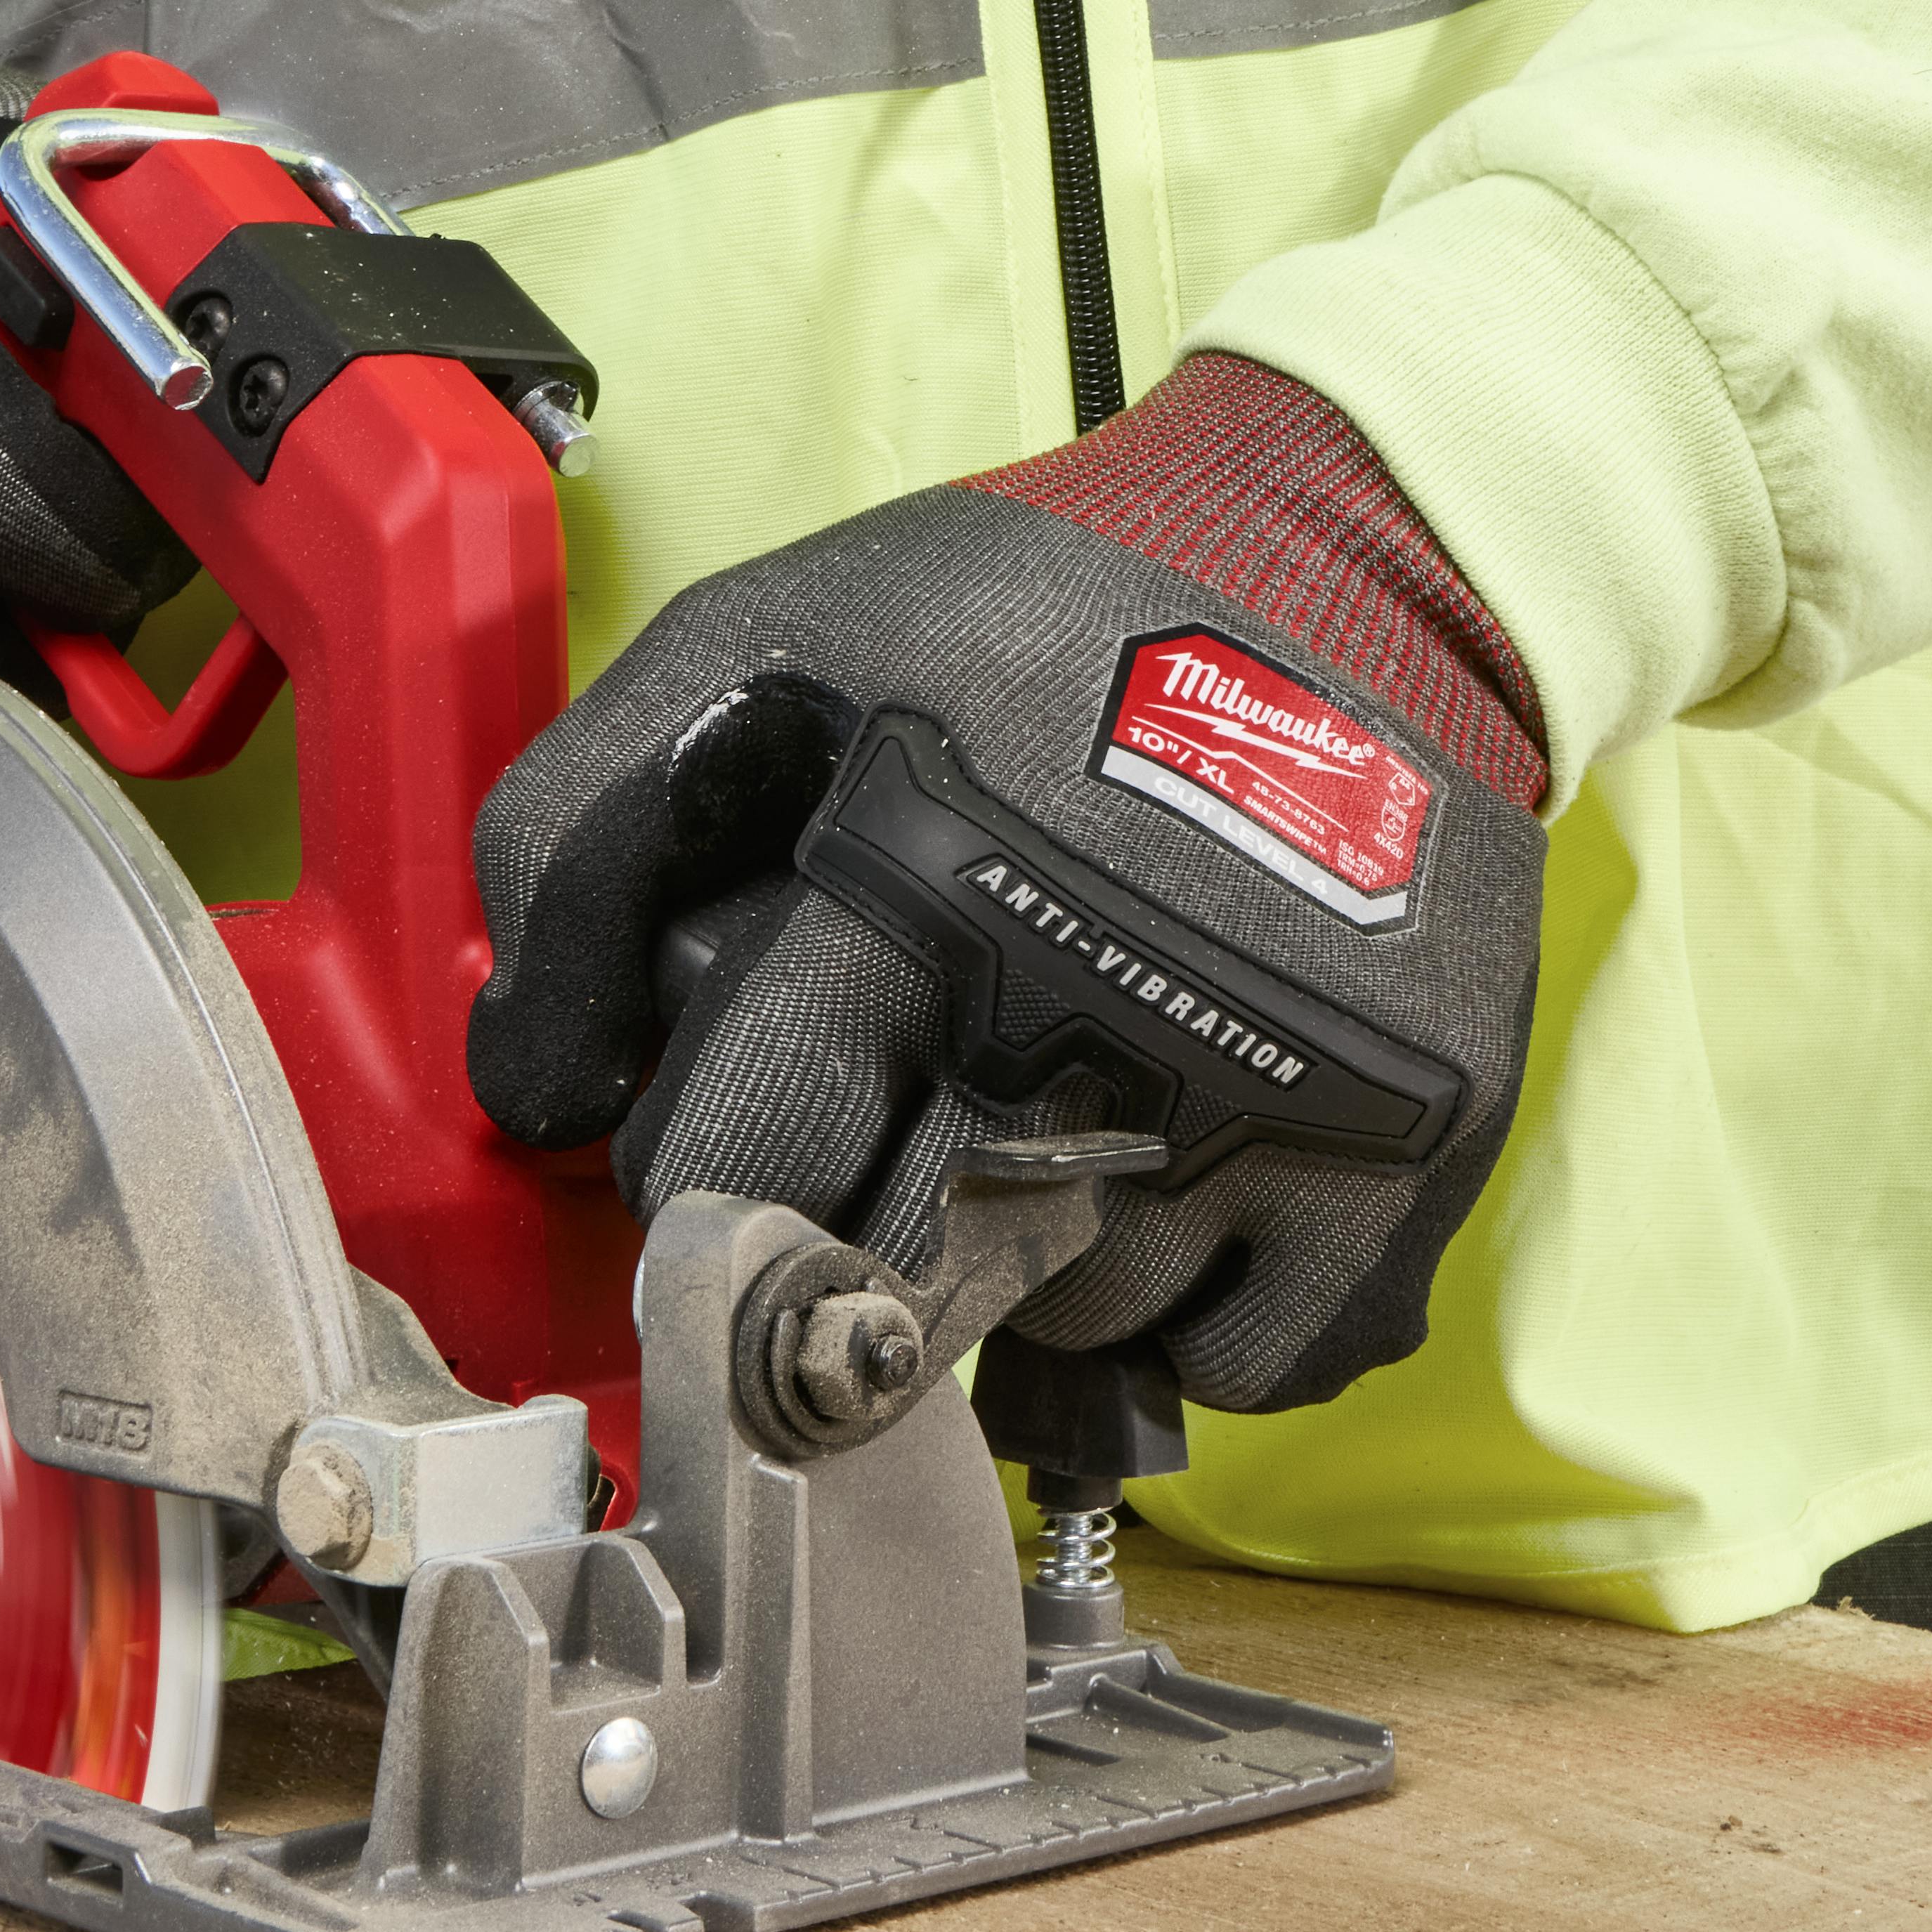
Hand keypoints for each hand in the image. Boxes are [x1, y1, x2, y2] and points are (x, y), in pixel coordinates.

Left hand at [467, 359, 1548, 1413]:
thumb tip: (533, 1076)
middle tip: (881, 1172)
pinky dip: (1191, 1310)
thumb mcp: (764, 638)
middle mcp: (1095, 1012)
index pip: (748, 1160)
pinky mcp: (1397, 1157)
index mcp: (923, 887)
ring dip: (1033, 1266)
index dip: (708, 1193)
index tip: (727, 1173)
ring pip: (1068, 1331)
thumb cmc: (1042, 614)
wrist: (1364, 563)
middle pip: (899, 1287)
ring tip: (1054, 1110)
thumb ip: (590, 823)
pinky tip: (1176, 1167)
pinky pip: (1235, 1368)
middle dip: (856, 1255)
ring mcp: (1260, 1102)